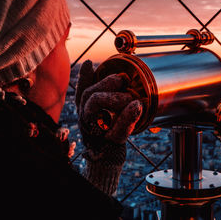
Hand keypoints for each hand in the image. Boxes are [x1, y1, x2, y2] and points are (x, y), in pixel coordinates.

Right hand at [75, 60, 141, 194]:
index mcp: (86, 110)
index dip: (85, 76)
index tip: (91, 63)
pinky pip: (117, 127)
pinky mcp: (110, 139)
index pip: (82, 90)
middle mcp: (87, 118)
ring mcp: (96, 129)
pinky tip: (137, 107)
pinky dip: (128, 117)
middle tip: (122, 79)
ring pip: (96, 104)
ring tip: (131, 96)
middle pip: (89, 94)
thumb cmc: (107, 131)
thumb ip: (104, 96)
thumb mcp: (104, 113)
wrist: (108, 157)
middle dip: (106, 83)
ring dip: (115, 97)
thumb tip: (109, 74)